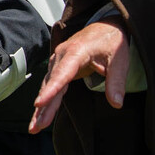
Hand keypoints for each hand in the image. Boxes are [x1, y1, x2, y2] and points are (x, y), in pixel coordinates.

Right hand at [30, 18, 129, 132]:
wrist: (106, 26)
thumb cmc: (112, 41)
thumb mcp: (119, 59)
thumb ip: (116, 81)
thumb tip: (116, 103)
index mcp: (76, 51)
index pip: (62, 73)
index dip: (51, 90)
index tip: (40, 104)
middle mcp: (62, 55)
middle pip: (51, 83)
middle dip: (44, 105)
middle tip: (37, 126)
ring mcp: (58, 61)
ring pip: (48, 86)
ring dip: (42, 107)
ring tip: (35, 128)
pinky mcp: (60, 67)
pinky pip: (51, 85)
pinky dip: (46, 101)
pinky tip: (40, 116)